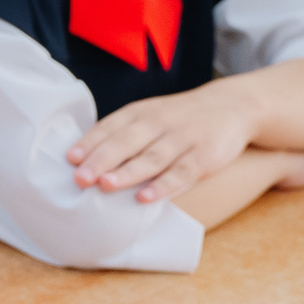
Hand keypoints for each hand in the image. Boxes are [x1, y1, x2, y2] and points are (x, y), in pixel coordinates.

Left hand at [68, 78, 260, 203]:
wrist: (232, 105)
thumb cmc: (180, 117)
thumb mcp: (151, 115)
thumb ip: (124, 134)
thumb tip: (85, 160)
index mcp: (141, 112)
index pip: (111, 126)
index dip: (90, 142)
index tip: (70, 159)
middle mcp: (158, 123)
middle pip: (126, 142)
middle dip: (101, 160)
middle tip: (79, 178)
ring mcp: (182, 140)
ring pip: (151, 158)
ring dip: (127, 173)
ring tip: (105, 186)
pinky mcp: (203, 157)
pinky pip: (181, 173)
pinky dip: (164, 186)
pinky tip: (146, 198)